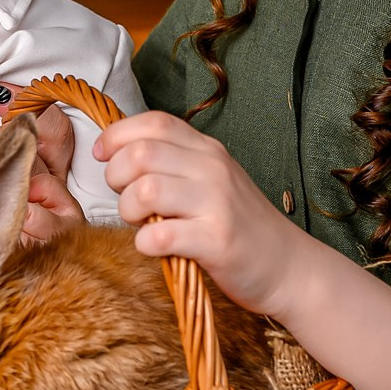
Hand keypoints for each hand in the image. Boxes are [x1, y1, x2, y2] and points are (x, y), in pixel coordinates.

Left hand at [94, 109, 307, 314]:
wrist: (288, 266)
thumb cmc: (239, 225)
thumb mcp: (211, 180)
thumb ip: (174, 164)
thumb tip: (118, 155)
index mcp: (207, 150)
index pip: (153, 123)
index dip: (116, 136)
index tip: (103, 157)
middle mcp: (213, 168)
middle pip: (140, 154)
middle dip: (116, 177)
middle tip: (127, 199)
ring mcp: (217, 203)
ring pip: (145, 190)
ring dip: (128, 210)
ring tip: (142, 224)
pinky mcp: (217, 240)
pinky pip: (159, 235)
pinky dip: (145, 243)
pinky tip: (155, 247)